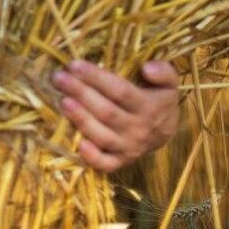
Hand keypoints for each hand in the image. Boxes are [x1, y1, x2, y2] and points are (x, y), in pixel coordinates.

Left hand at [51, 58, 179, 171]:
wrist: (165, 130)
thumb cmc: (158, 97)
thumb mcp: (169, 82)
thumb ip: (164, 72)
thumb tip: (148, 68)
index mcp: (149, 107)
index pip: (120, 91)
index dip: (97, 78)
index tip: (74, 64)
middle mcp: (138, 129)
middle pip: (106, 112)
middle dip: (81, 93)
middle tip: (59, 78)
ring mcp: (129, 148)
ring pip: (103, 136)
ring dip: (81, 119)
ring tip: (61, 101)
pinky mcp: (121, 161)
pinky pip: (107, 164)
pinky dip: (92, 158)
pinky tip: (78, 144)